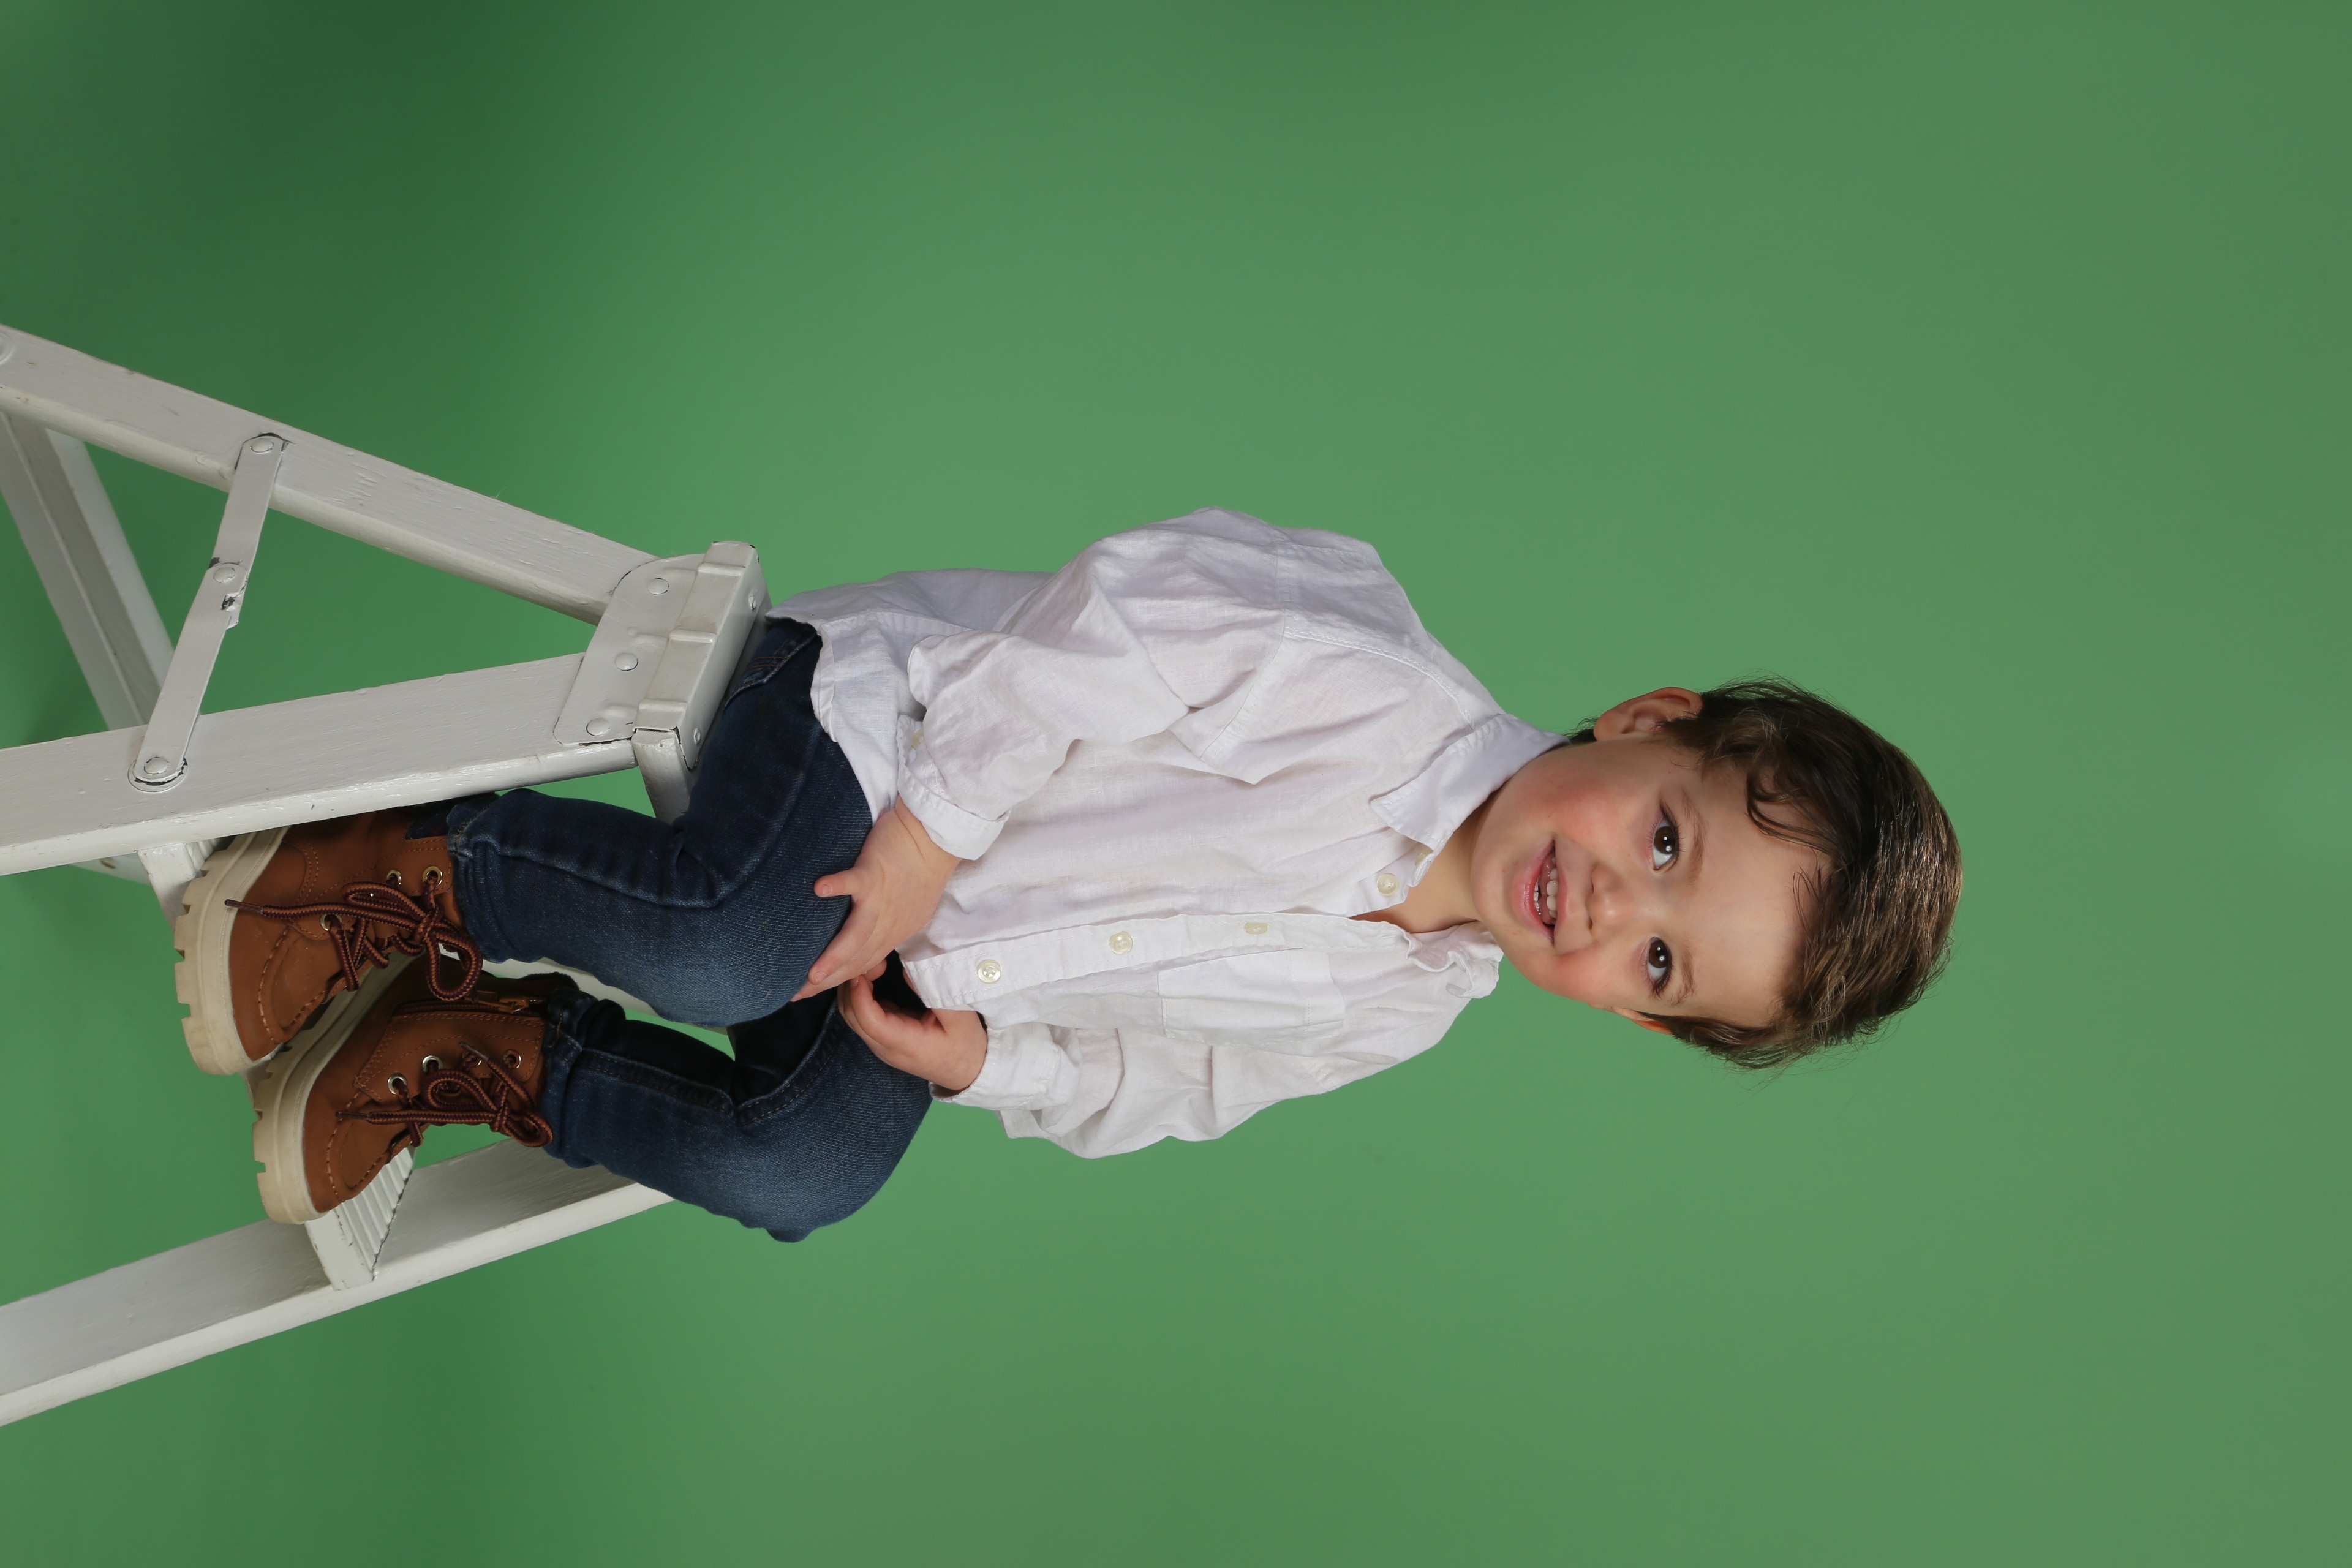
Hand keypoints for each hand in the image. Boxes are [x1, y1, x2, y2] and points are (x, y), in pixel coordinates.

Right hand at [794, 802, 961, 1000]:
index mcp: (894, 932)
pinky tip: (818, 889)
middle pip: (856, 960)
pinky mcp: (876, 872)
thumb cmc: (920, 869)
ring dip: (834, 956)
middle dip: (828, 981)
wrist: (939, 838)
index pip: (863, 966)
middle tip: (796, 994)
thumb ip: (888, 928)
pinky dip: (837, 886)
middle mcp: (888, 923)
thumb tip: (868, 946)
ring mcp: (881, 899)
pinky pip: (854, 882)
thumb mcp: (910, 911)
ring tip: (812, 974)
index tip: (809, 992)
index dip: (837, 982)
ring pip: (857, 935)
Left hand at [839, 973, 988, 1092]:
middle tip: (873, 960)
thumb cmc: (966, 1045)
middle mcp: (885, 1047)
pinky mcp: (883, 1037)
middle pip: (852, 1016)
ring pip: (852, 1015)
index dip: (861, 993)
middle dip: (853, 984)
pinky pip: (861, 1015)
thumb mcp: (961, 1018)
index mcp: (904, 1044)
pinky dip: (861, 993)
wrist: (968, 1071)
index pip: (869, 1021)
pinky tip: (876, 975)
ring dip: (855, 988)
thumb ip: (937, 993)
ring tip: (874, 964)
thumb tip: (909, 968)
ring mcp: (881, 1044)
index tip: (868, 967)